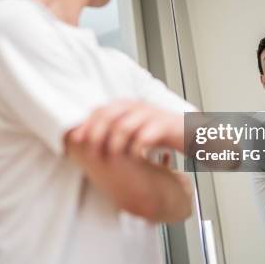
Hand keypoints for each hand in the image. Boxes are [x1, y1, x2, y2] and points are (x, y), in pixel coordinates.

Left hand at [66, 99, 183, 157]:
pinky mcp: (164, 125)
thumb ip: (112, 128)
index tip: (76, 141)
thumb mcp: (133, 126)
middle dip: (96, 136)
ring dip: (114, 145)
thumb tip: (83, 137)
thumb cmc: (158, 132)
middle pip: (107, 117)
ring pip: (123, 127)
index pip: (99, 110)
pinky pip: (144, 137)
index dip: (86, 125)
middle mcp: (136, 106)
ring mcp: (150, 114)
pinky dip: (135, 149)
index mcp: (126, 105)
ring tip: (112, 158)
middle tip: (92, 153)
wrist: (188, 132)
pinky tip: (134, 158)